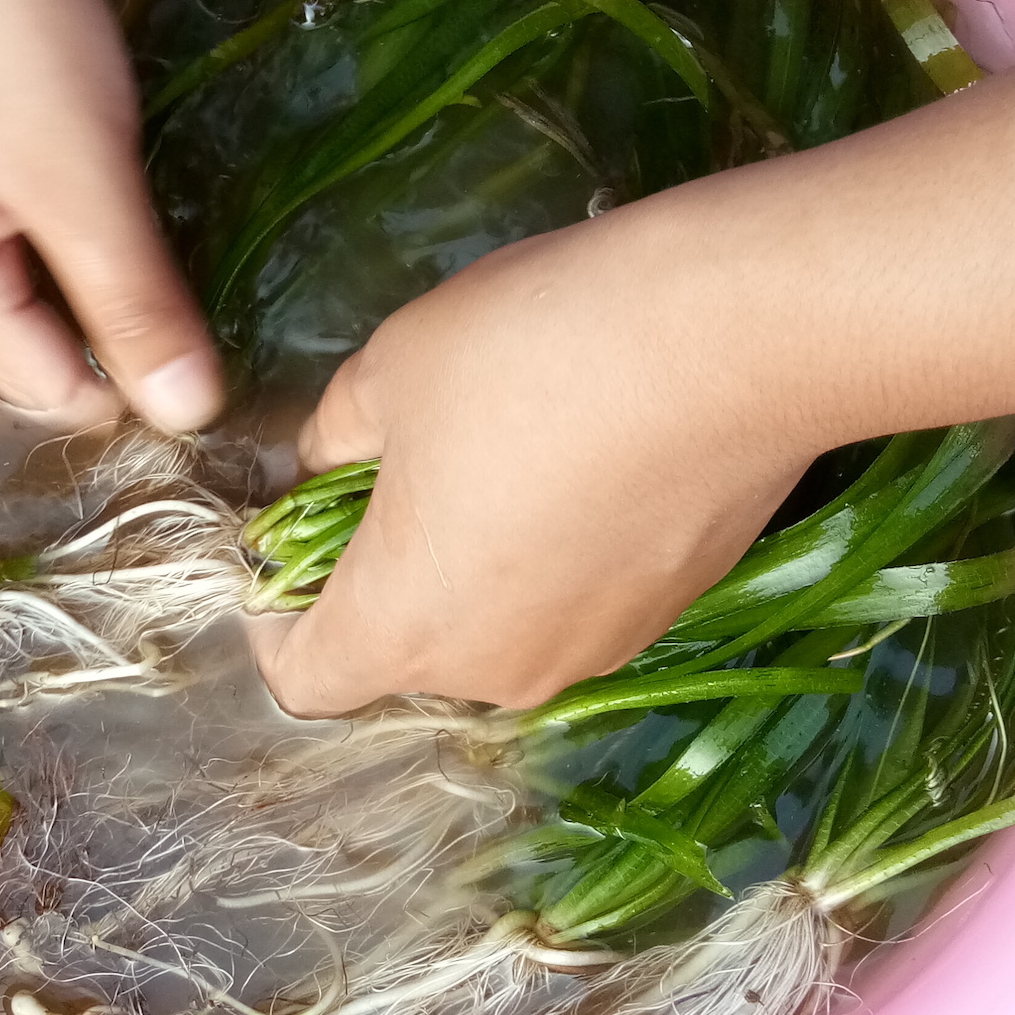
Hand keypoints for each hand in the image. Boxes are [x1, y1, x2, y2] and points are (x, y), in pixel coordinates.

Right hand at [0, 0, 222, 430]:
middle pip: (45, 344)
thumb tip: (189, 422)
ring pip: (60, 276)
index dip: (141, 397)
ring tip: (225, 274)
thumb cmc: (2, 25)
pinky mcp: (3, 124)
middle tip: (240, 331)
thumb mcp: (77, 179)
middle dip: (129, 349)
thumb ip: (133, 303)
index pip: (48, 392)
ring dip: (130, 283)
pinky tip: (179, 203)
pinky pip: (65, 211)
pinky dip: (118, 220)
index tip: (242, 377)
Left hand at [252, 46, 1014, 714]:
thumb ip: (336, 434)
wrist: (739, 337)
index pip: (303, 678)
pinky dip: (558, 555)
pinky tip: (584, 457)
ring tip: (501, 453)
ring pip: (497, 631)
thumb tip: (328, 460)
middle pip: (404, 656)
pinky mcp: (671, 612)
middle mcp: (497, 672)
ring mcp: (596, 651)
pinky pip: (578, 602)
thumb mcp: (392, 367)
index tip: (285, 544)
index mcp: (405, 627)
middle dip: (382, 578)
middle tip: (395, 471)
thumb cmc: (532, 351)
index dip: (274, 618)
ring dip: (477, 567)